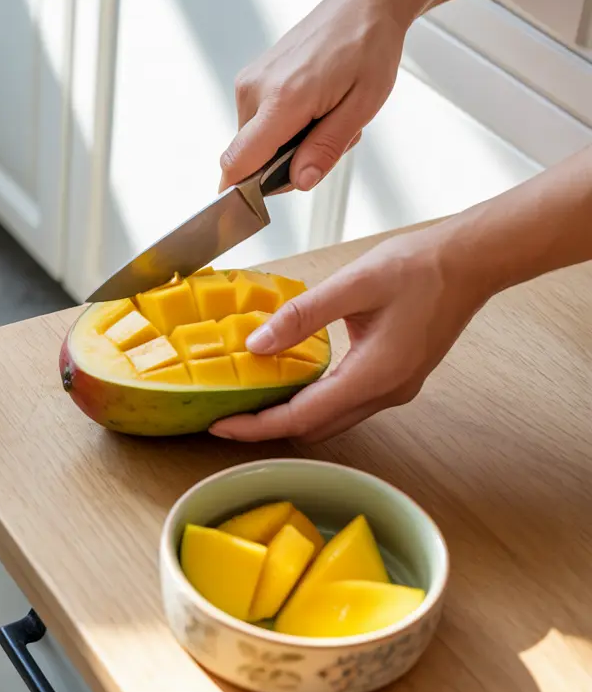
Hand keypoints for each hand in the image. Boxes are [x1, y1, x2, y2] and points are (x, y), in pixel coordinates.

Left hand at [208, 224, 490, 442]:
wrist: (470, 262)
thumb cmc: (419, 267)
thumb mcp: (353, 284)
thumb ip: (302, 317)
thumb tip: (256, 344)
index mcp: (376, 374)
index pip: (303, 417)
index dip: (257, 427)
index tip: (220, 426)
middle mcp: (386, 392)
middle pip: (314, 428)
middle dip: (267, 427)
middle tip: (225, 412)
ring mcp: (394, 389)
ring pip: (330, 420)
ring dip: (290, 416)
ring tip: (249, 399)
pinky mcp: (395, 379)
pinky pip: (345, 403)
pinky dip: (312, 401)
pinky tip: (288, 381)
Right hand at [219, 0, 408, 191]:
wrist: (361, 8)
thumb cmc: (366, 48)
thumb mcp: (361, 107)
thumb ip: (326, 148)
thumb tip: (300, 181)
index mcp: (283, 99)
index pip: (238, 161)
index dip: (243, 191)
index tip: (260, 200)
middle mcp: (256, 90)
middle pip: (250, 158)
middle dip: (286, 164)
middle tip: (327, 139)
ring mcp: (249, 83)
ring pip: (255, 142)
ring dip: (288, 145)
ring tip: (324, 118)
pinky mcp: (251, 80)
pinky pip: (258, 123)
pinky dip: (283, 127)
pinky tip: (311, 108)